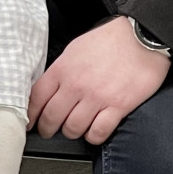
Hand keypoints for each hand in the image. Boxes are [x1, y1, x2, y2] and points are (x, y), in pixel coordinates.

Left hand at [29, 15, 169, 145]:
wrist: (142, 36)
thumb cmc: (110, 40)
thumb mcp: (76, 48)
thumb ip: (62, 69)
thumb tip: (51, 88)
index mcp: (63, 68)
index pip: (37, 97)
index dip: (31, 113)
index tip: (30, 121)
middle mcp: (77, 85)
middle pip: (51, 117)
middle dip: (47, 128)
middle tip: (48, 131)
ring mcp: (97, 97)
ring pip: (73, 128)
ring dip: (71, 132)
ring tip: (73, 130)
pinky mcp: (118, 106)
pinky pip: (99, 132)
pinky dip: (93, 137)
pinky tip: (94, 132)